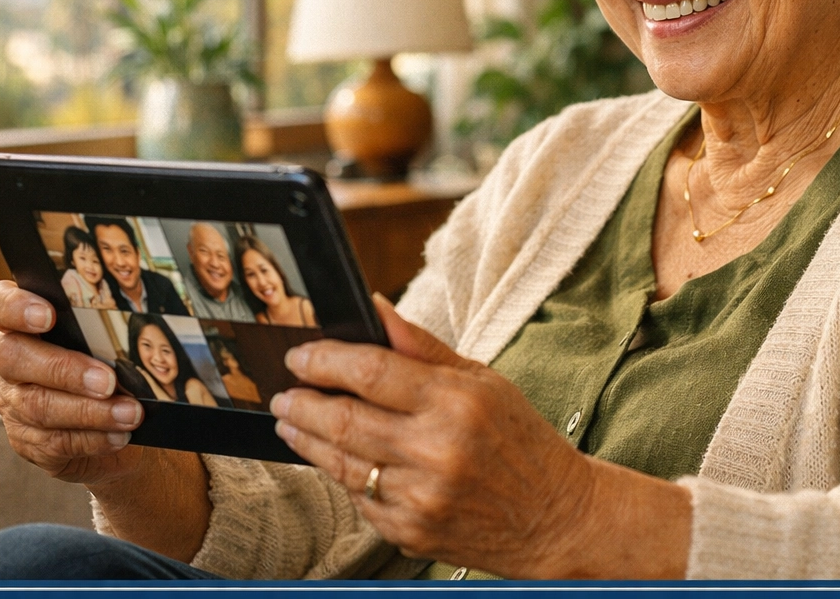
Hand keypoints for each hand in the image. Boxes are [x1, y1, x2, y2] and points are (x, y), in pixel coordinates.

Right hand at [0, 279, 144, 485]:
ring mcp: (14, 403)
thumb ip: (108, 320)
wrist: (119, 417)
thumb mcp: (110, 333)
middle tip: (108, 381)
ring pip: (38, 406)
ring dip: (89, 412)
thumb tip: (137, 319)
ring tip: (129, 413)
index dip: (12, 307)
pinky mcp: (28, 440)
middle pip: (14, 358)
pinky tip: (118, 435)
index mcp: (21, 323)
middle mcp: (9, 361)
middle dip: (65, 369)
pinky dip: (92, 439)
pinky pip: (54, 442)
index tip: (47, 316)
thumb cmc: (114, 360)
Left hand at [270, 297, 691, 577]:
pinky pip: (360, 497)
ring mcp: (421, 497)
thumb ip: (421, 346)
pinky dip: (344, 474)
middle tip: (284, 390)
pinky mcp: (411, 532)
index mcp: (456, 402)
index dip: (324, 360)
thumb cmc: (520, 440)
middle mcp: (436, 450)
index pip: (370, 371)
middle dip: (302, 401)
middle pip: (344, 419)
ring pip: (341, 462)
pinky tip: (337, 458)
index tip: (299, 354)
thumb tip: (373, 307)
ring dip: (307, 438)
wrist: (555, 518)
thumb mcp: (482, 379)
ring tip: (293, 420)